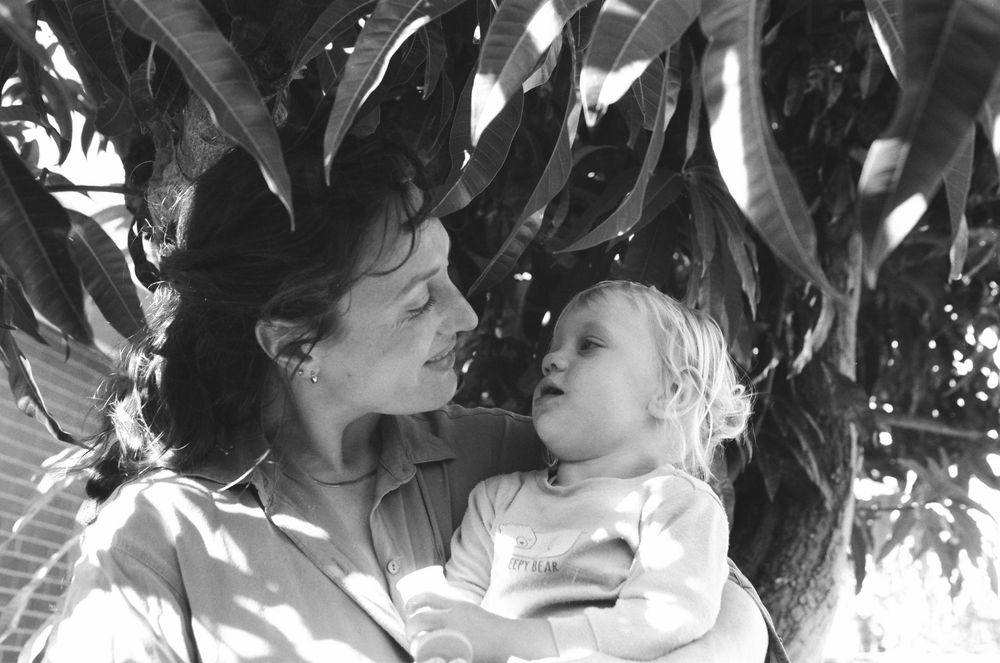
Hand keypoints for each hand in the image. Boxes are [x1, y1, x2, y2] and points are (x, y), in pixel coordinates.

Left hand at [404, 594, 556, 662]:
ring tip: (417, 649)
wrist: (509, 639)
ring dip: (415, 645)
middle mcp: (453, 618)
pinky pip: (434, 655)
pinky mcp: (457, 652)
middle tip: (411, 635)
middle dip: (409, 628)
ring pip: (423, 640)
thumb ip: (452, 611)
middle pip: (419, 620)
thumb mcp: (469, 610)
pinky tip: (429, 658)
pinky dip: (427, 657)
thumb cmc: (490, 627)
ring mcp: (454, 636)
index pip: (426, 597)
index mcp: (456, 605)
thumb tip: (431, 614)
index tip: (408, 610)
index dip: (411, 603)